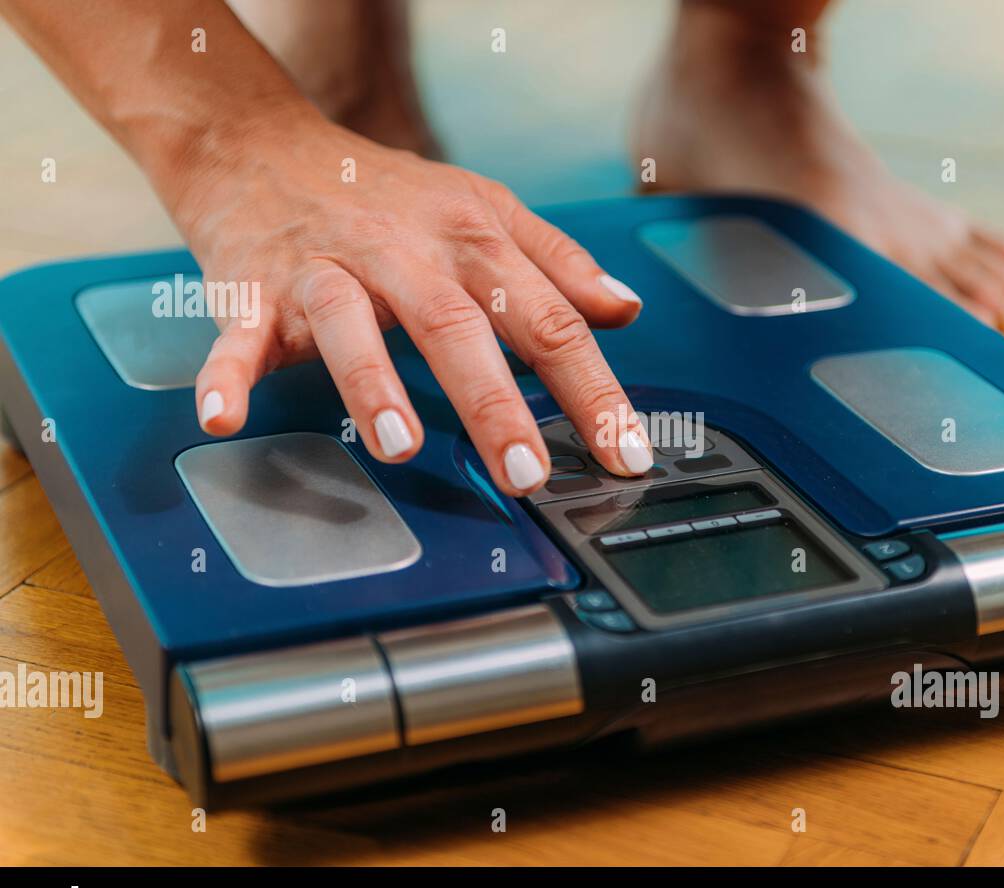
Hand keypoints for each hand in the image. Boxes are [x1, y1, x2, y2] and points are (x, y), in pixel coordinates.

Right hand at [175, 112, 650, 495]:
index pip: (547, 319)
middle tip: (526, 473)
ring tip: (400, 446)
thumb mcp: (486, 210)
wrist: (265, 145)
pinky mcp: (254, 286)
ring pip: (352, 322)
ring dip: (373, 383)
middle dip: (494, 404)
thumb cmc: (388, 195)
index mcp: (472, 239)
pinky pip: (240, 331)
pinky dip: (227, 373)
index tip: (625, 453)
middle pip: (457, 326)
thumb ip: (557, 263)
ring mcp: (326, 268)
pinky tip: (222, 416)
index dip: (593, 390)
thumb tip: (626, 309)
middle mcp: (404, 252)